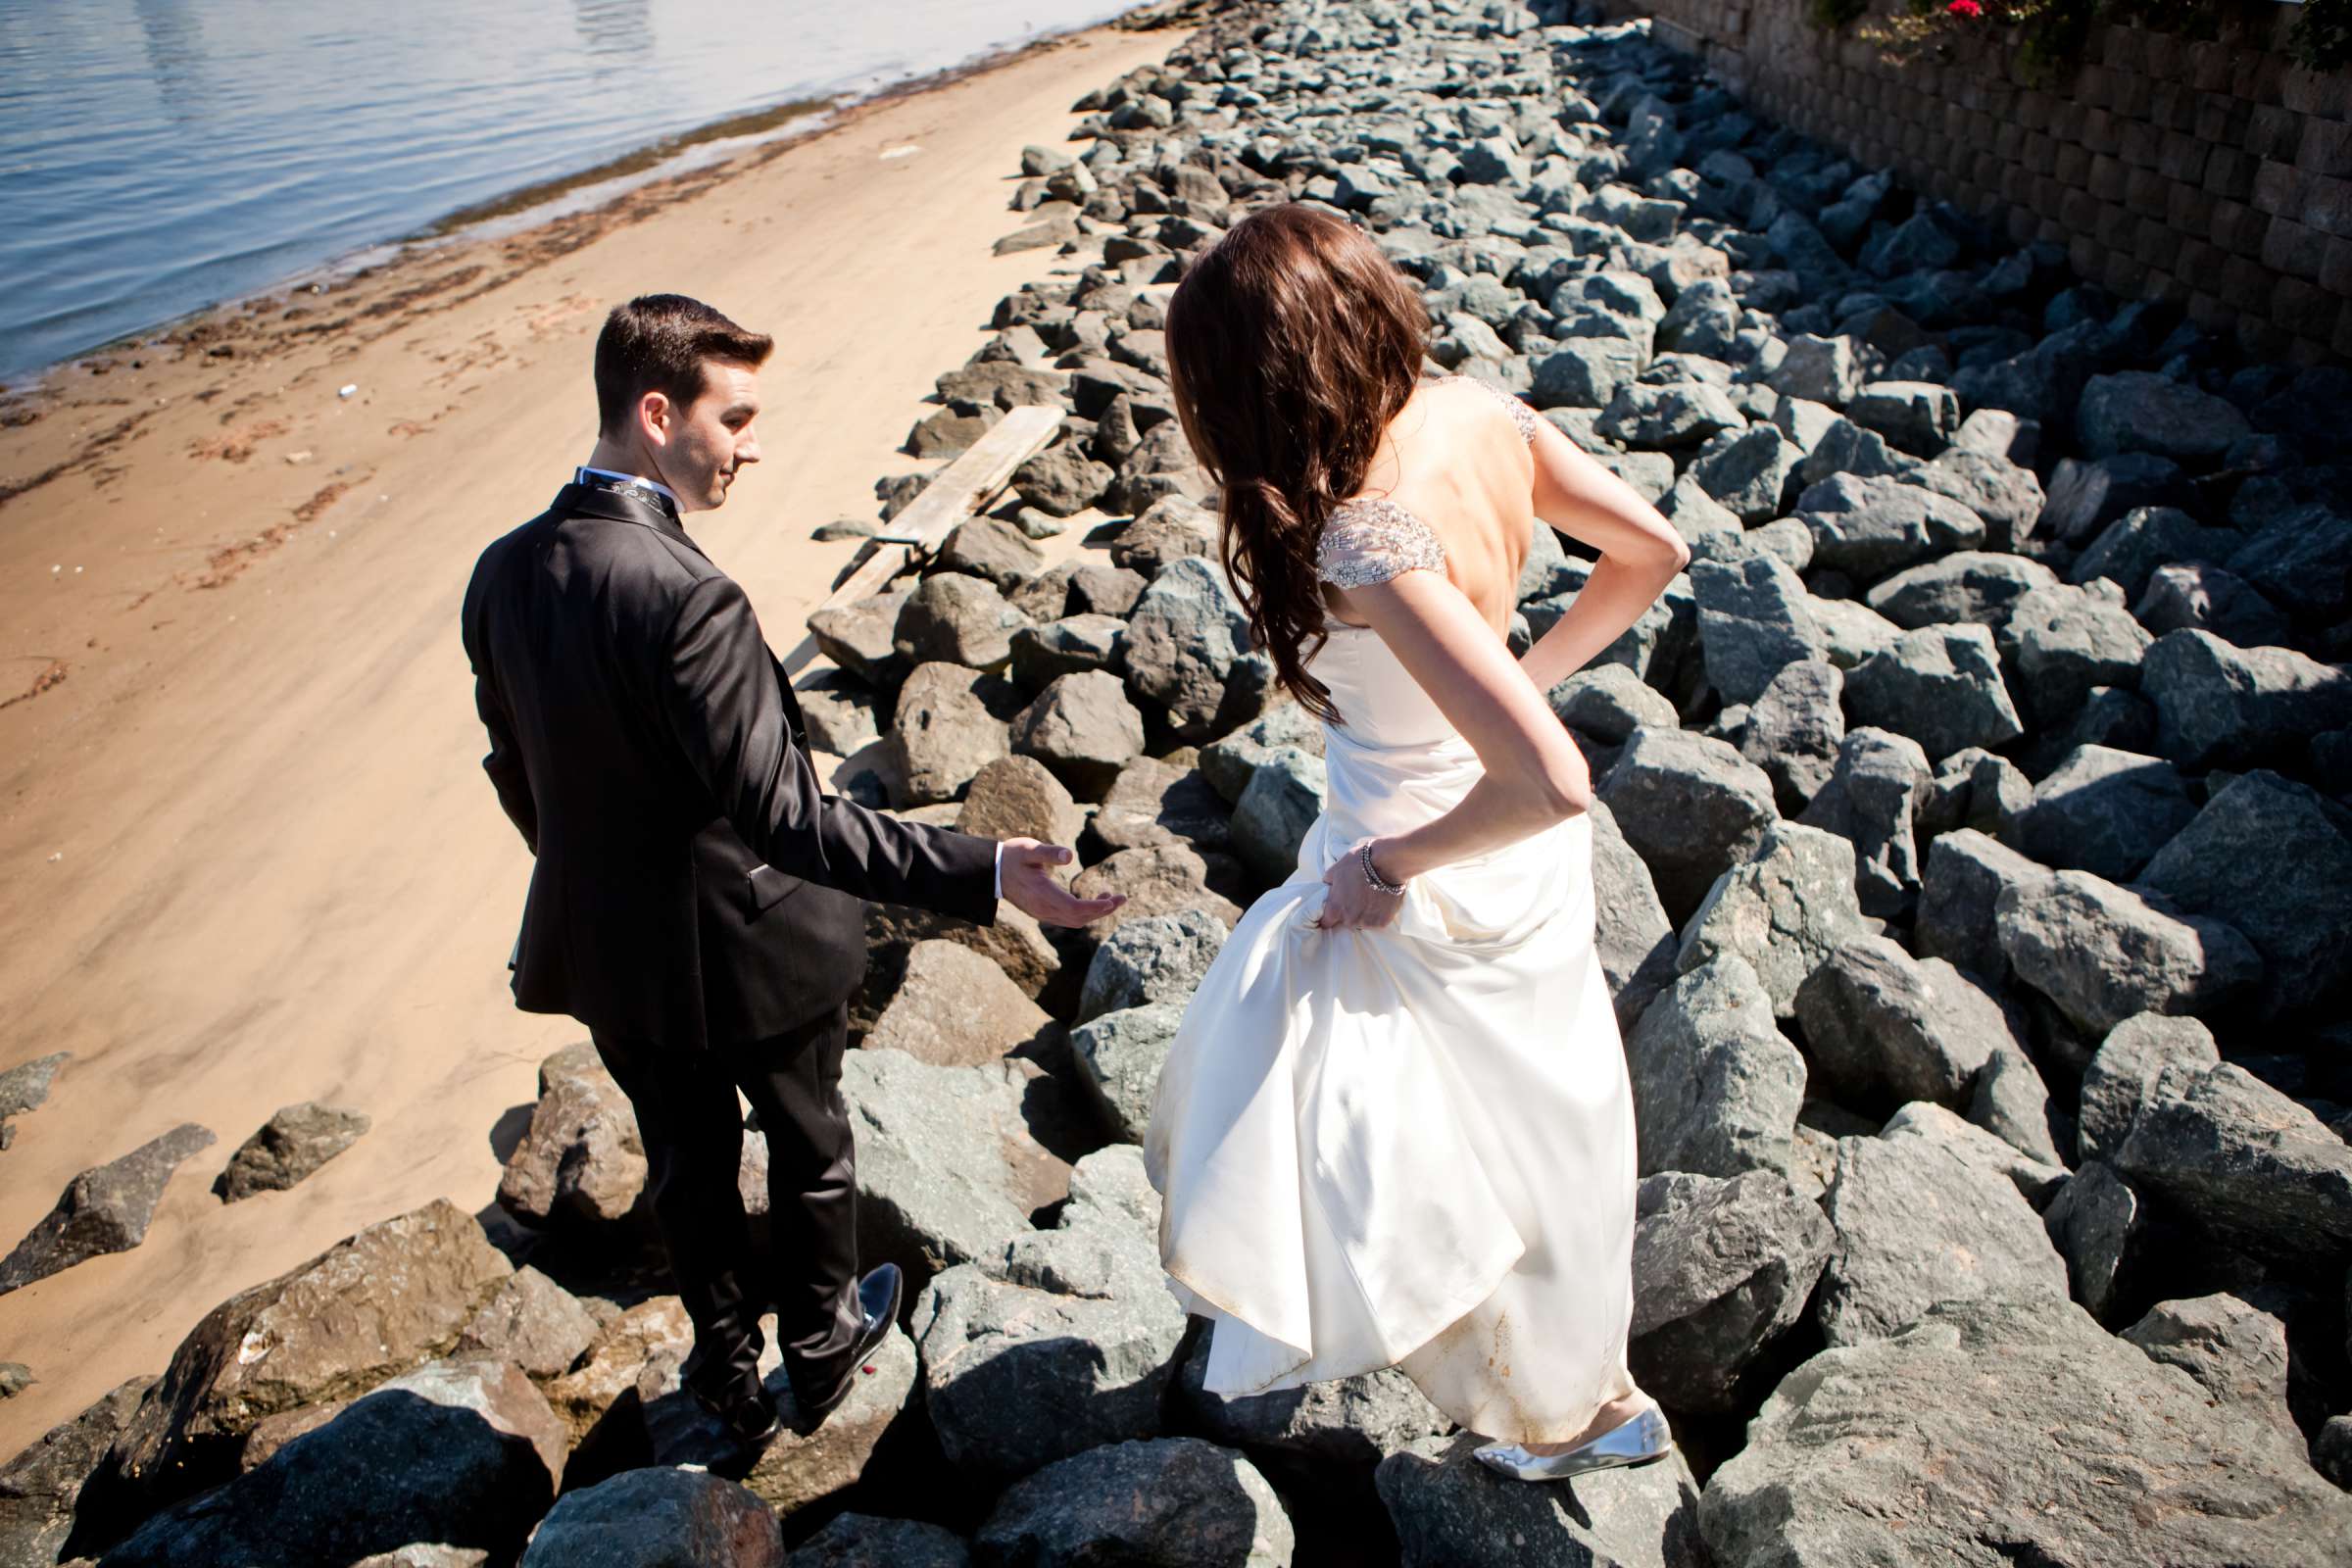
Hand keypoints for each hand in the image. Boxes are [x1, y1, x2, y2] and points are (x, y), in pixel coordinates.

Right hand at [999, 837, 1126, 927]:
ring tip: (1111, 899)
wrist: (991, 871)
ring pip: (1075, 921)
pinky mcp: (1042, 913)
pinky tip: (1093, 900)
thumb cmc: (1012, 856)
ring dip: (1095, 913)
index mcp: (1043, 895)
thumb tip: (1069, 855)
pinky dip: (1084, 913)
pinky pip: (1068, 919)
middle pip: (1079, 918)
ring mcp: (1043, 914)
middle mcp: (1044, 910)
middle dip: (1103, 910)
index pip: (1075, 908)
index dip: (1096, 907)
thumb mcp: (1030, 850)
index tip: (1113, 900)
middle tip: (1122, 897)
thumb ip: (1049, 853)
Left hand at [1315, 837, 1406, 931]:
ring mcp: (1366, 923)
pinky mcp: (1382, 923)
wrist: (1387, 865)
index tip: (1335, 910)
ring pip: (1361, 922)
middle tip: (1357, 897)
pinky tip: (1380, 901)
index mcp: (1335, 909)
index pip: (1326, 922)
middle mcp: (1349, 920)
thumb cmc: (1360, 864)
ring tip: (1370, 898)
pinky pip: (1376, 922)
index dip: (1330, 916)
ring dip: (1364, 913)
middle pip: (1345, 921)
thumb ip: (1329, 882)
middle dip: (1349, 912)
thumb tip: (1327, 886)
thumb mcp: (1336, 869)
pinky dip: (1377, 914)